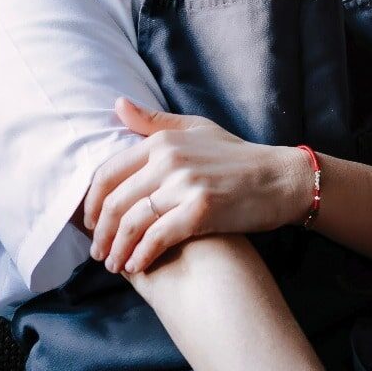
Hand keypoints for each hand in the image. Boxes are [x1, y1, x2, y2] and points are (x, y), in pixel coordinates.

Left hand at [82, 99, 310, 275]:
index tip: (90, 224)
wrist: (281, 179)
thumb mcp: (196, 129)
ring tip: (115, 265)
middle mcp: (169, 160)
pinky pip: (158, 237)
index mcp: (163, 141)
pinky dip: (142, 255)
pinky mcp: (201, 210)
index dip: (91, 204)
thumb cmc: (238, 156)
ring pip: (132, 222)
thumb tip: (117, 104)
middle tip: (98, 252)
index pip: (107, 173)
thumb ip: (154, 122)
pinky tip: (138, 266)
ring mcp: (185, 185)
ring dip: (118, 249)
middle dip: (101, 233)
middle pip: (115, 202)